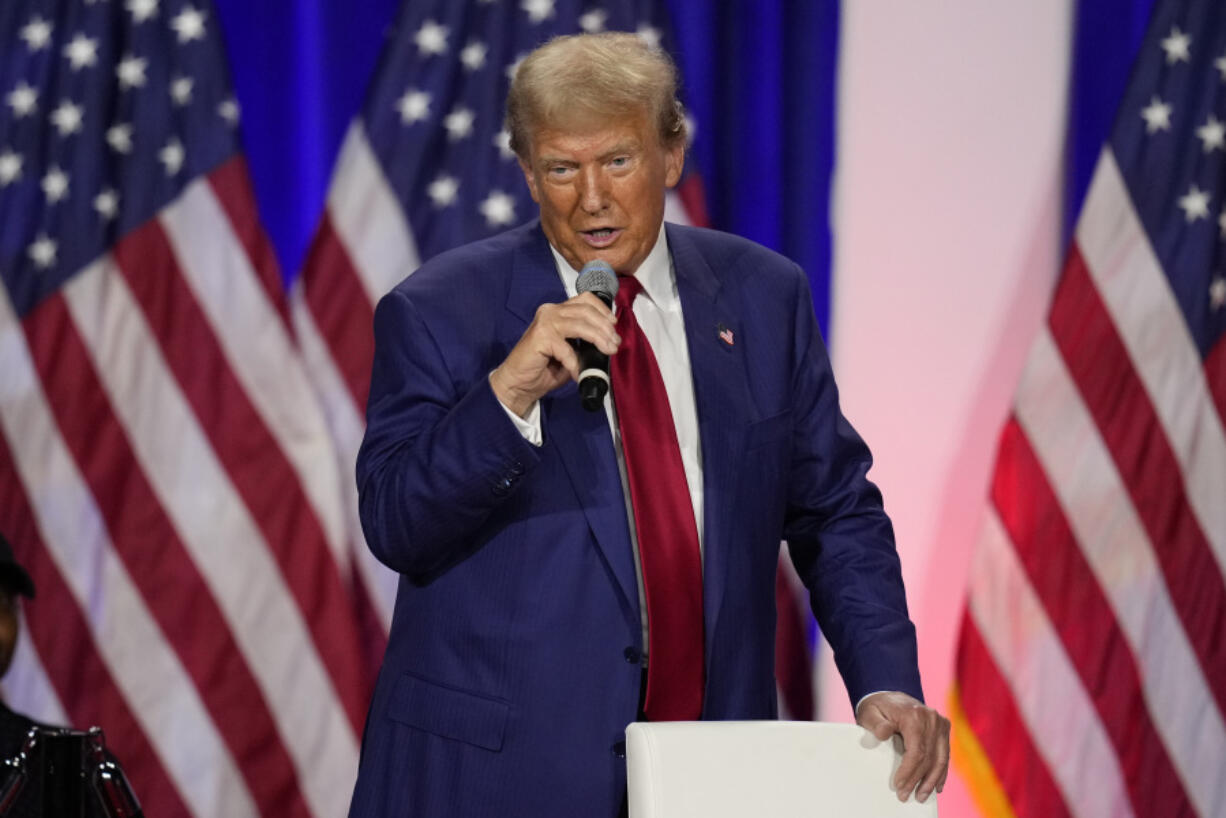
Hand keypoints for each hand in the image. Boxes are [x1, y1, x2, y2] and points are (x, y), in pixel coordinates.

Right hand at [490, 293, 619, 416]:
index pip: (585, 299)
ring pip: (580, 324)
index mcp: (558, 311)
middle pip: (586, 310)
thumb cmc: (544, 369)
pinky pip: (566, 349)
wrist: (519, 383)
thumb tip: (608, 342)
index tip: (614, 325)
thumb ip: (584, 342)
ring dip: (598, 338)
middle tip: (614, 344)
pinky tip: (578, 374)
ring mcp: (545, 322)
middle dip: (605, 327)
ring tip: (607, 351)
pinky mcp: (540, 337)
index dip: (603, 310)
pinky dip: (575, 363)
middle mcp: (551, 311)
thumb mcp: (570, 351)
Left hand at [855, 691, 949, 803]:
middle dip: (917, 780)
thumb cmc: (878, 707)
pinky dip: (941, 771)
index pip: (916, 751)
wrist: (889, 694)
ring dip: (931, 780)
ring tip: (921, 795)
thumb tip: (884, 733)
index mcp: (914, 715)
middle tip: (905, 795)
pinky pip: (944, 754)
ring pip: (940, 758)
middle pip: (928, 757)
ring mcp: (940, 723)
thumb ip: (877, 724)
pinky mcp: (943, 728)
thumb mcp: (870, 713)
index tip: (898, 785)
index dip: (909, 771)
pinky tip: (937, 785)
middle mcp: (931, 718)